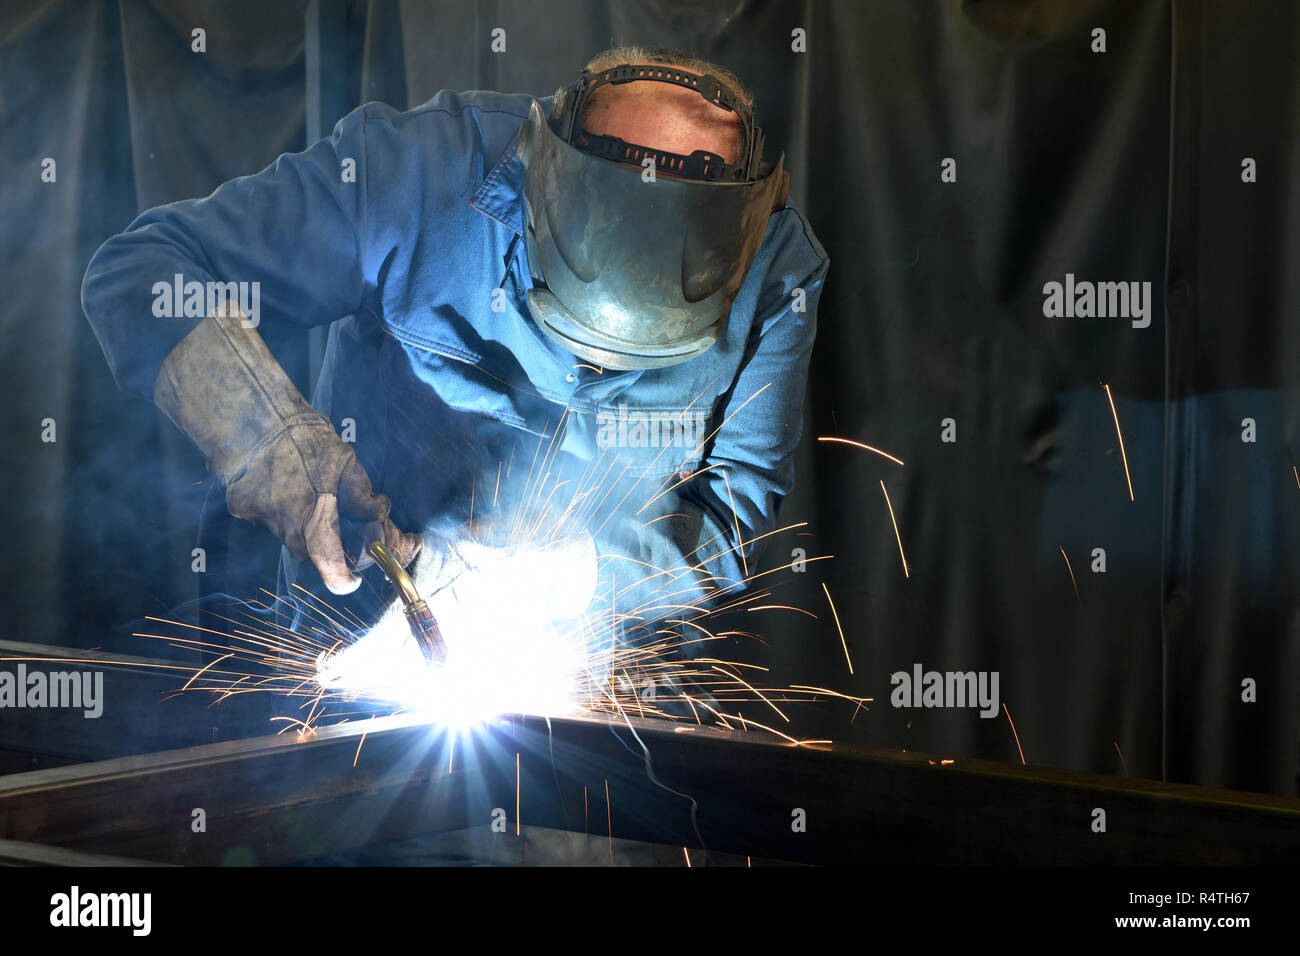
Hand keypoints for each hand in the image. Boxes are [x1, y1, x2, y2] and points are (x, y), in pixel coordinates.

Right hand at [225, 418, 420, 593]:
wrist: (259, 418)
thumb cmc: (308, 441)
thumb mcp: (346, 464)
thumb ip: (362, 497)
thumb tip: (378, 516)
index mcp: (314, 522)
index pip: (330, 568)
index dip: (344, 578)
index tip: (353, 576)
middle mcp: (285, 528)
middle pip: (310, 550)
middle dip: (323, 538)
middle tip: (329, 508)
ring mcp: (260, 519)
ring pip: (288, 533)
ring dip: (300, 520)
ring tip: (303, 486)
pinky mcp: (242, 508)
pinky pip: (267, 517)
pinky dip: (276, 505)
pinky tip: (280, 480)